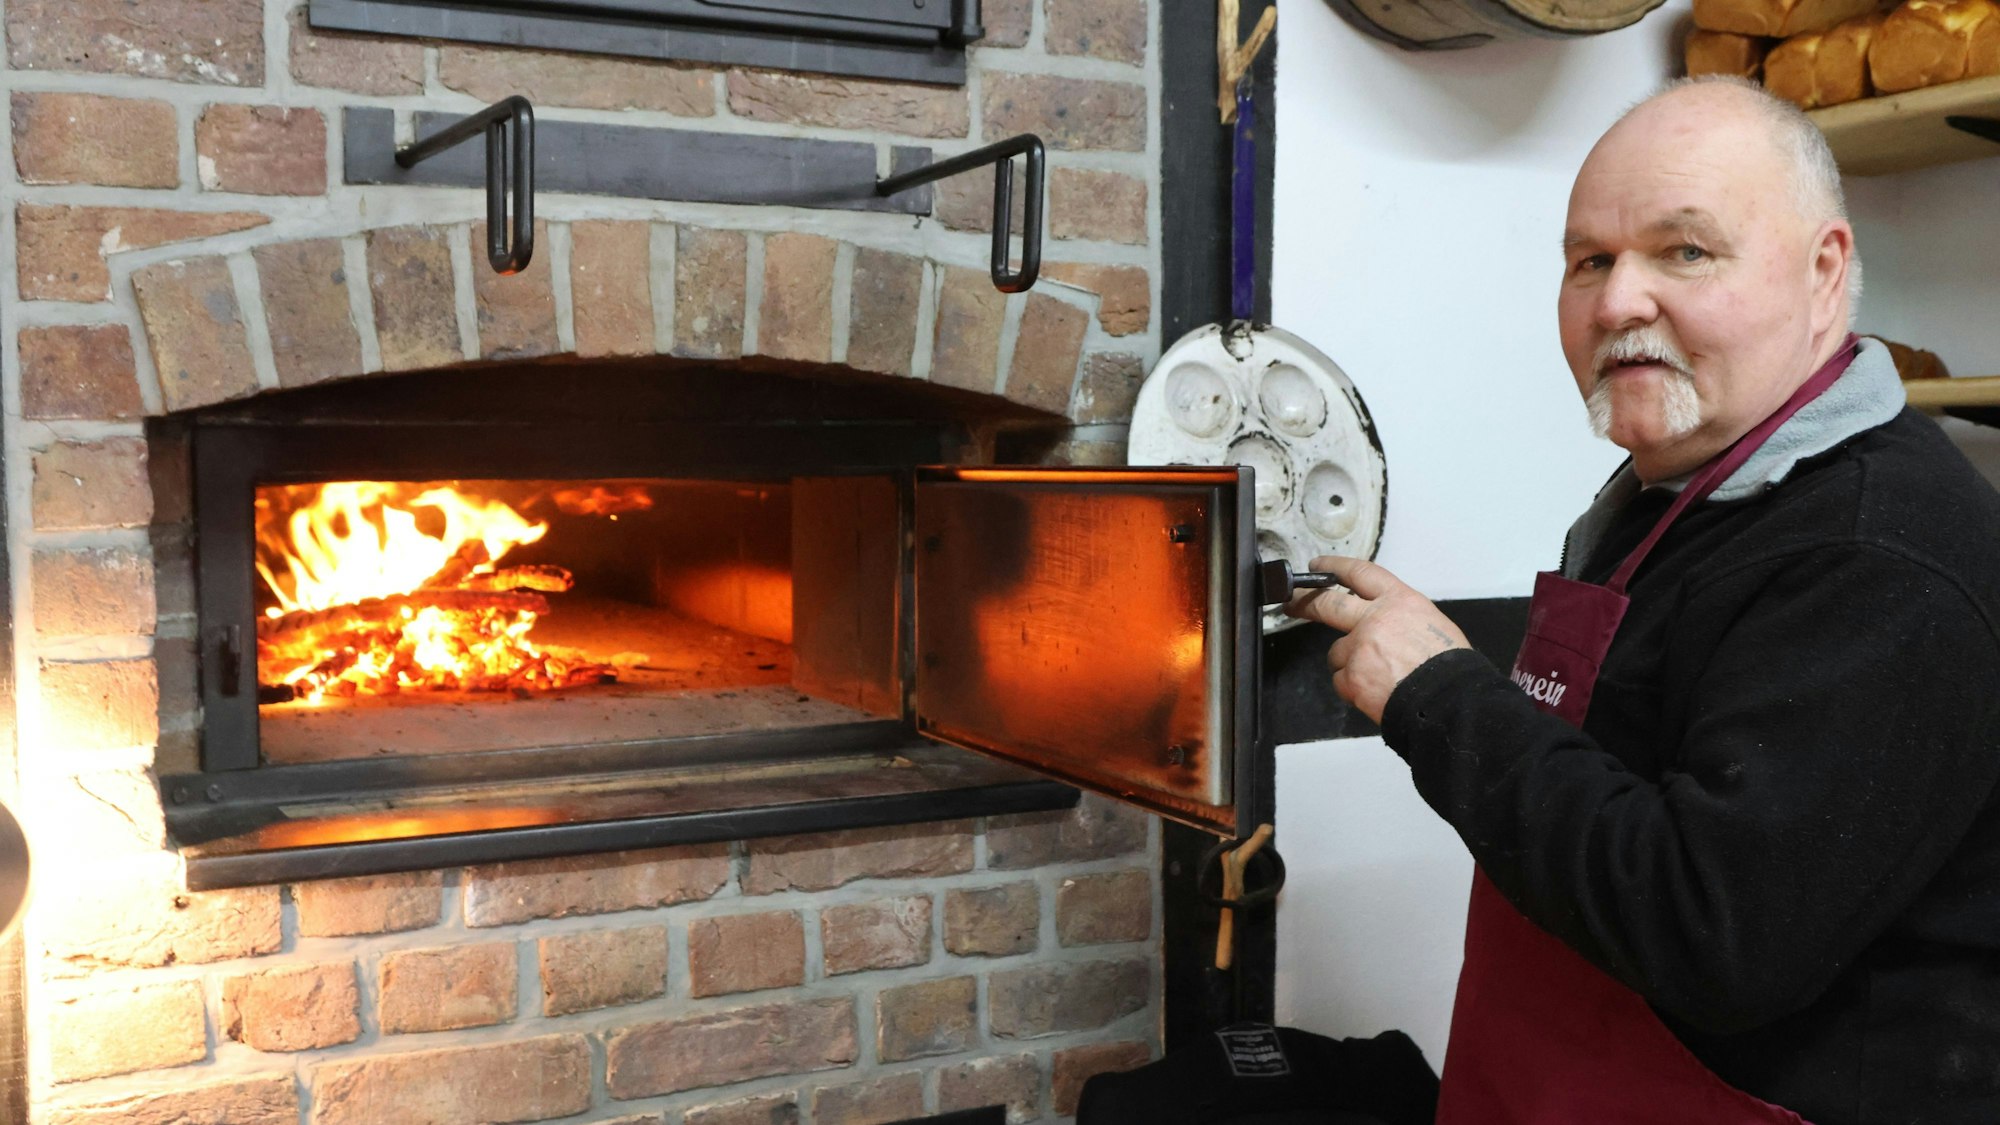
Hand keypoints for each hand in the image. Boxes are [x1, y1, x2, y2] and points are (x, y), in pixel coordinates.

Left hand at [1283, 556, 1469, 723]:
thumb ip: (1400, 618)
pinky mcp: (1351, 677)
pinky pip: (1341, 681)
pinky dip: (1353, 688)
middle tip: (1293, 603)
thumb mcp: (1433, 624)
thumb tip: (1387, 624)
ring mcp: (1359, 648)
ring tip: (1377, 676)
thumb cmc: (1449, 668)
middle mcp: (1375, 619)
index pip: (1360, 573)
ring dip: (1348, 663)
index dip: (1335, 566)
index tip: (1320, 566)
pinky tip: (1375, 692)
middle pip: (1327, 604)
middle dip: (1305, 602)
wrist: (1449, 702)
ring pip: (1336, 652)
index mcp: (1399, 601)